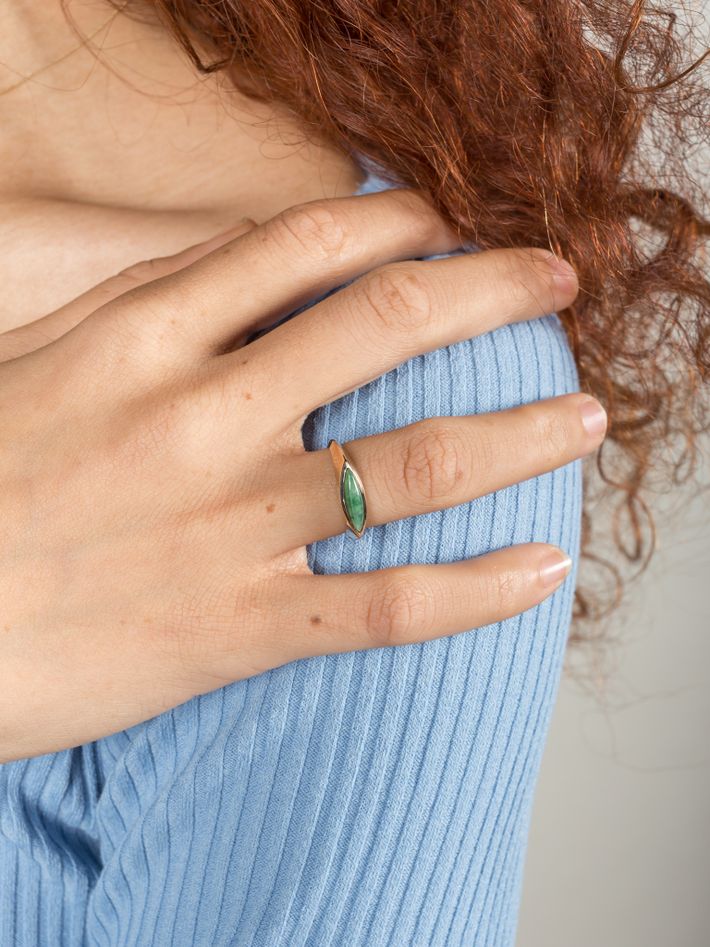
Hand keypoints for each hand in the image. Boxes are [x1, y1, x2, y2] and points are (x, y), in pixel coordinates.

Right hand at [0, 189, 604, 760]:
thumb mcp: (43, 358)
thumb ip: (154, 304)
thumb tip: (259, 260)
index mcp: (141, 337)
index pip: (306, 245)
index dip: (403, 222)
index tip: (454, 224)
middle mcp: (199, 419)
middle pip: (387, 325)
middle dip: (494, 291)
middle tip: (557, 279)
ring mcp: (227, 528)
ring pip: (413, 466)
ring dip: (522, 434)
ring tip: (588, 417)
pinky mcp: (238, 629)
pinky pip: (386, 609)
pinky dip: (477, 591)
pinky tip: (541, 570)